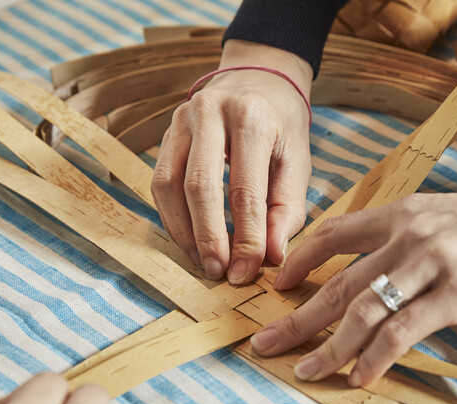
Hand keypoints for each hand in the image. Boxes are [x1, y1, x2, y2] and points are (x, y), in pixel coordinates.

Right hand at [152, 39, 312, 283]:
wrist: (259, 78)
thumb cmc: (282, 126)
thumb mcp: (297, 163)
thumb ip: (287, 211)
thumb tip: (271, 256)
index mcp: (252, 118)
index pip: (245, 190)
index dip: (245, 237)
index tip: (246, 271)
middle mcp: (210, 113)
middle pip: (199, 187)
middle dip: (208, 237)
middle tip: (218, 272)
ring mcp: (181, 120)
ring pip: (168, 185)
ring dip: (183, 231)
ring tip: (202, 261)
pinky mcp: (166, 132)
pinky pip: (159, 182)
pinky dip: (172, 217)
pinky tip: (189, 240)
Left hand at [250, 173, 456, 386]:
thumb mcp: (442, 214)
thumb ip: (403, 237)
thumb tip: (373, 270)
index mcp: (400, 212)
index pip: (333, 234)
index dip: (299, 261)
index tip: (278, 285)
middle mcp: (407, 235)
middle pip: (336, 283)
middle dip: (295, 318)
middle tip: (264, 344)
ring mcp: (431, 264)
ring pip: (362, 311)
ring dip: (327, 346)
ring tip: (305, 370)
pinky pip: (402, 331)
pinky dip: (375, 357)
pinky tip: (361, 376)